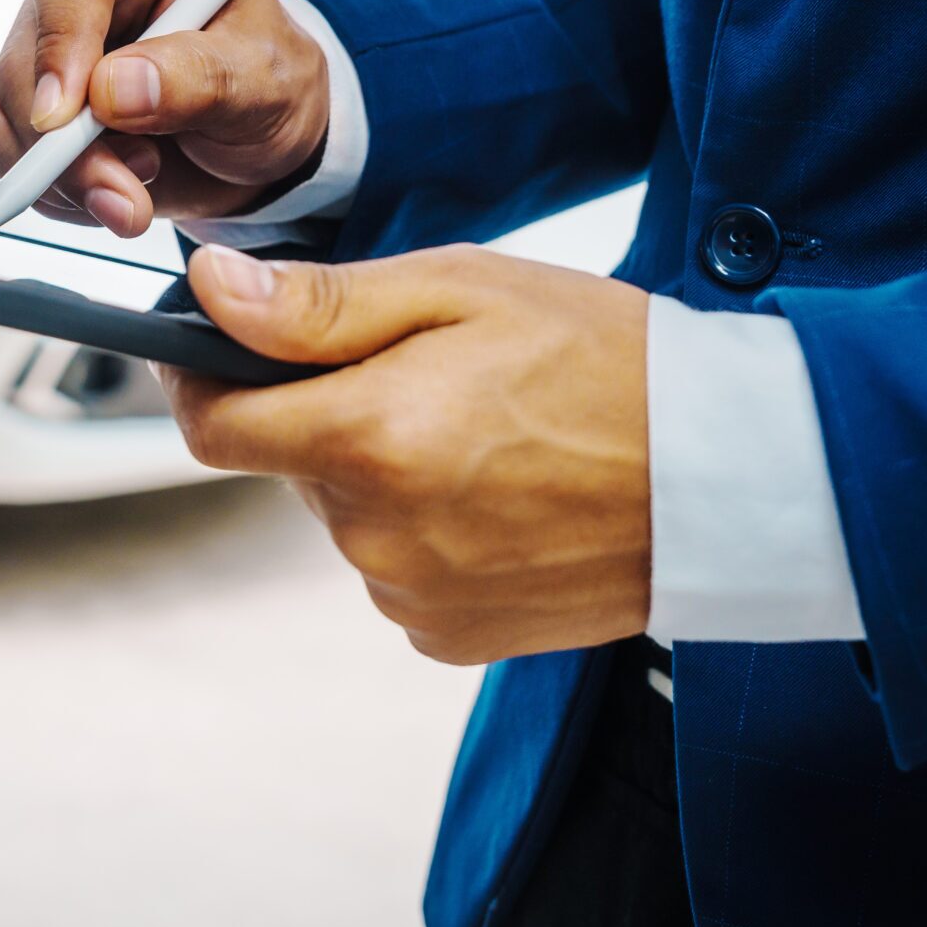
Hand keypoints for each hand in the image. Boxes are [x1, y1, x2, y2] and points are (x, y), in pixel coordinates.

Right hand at [0, 0, 331, 236]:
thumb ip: (199, 79)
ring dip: (59, 177)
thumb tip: (112, 90)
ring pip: (1, 107)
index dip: (60, 38)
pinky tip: (106, 193)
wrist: (260, 138)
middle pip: (26, 53)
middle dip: (67, 145)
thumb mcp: (266, 80)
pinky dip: (48, 190)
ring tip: (135, 198)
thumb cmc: (270, 84)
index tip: (68, 115)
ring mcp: (49, 43)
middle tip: (126, 195)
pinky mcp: (29, 98)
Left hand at [157, 243, 651, 664]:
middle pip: (287, 463)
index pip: (211, 426)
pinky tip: (496, 491)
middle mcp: (376, 536)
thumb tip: (206, 293)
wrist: (729, 473)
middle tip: (422, 369)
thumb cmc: (600, 358)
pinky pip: (392, 568)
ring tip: (480, 430)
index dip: (197, 377)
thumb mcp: (458, 290)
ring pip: (343, 514)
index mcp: (368, 440)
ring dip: (377, 470)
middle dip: (323, 411)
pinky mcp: (448, 636)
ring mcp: (411, 596)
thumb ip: (318, 305)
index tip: (210, 342)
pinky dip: (421, 526)